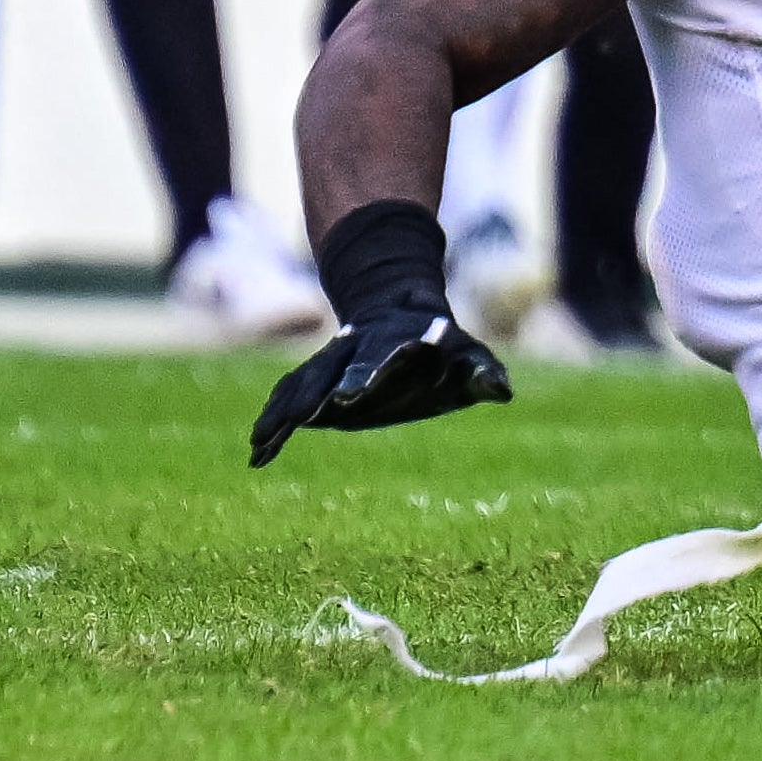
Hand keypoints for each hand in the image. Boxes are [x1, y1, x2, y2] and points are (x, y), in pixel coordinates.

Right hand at [249, 308, 513, 465]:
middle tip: (302, 416)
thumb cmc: (445, 347)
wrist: (398, 308)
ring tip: (261, 441)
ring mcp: (333, 361)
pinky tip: (259, 452)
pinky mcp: (317, 378)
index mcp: (398, 341)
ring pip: (303, 383)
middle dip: (319, 390)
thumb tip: (502, 391)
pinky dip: (274, 420)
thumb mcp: (470, 359)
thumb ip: (485, 375)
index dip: (369, 373)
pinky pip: (290, 397)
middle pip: (333, 368)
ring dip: (284, 410)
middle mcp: (358, 348)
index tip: (351, 395)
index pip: (384, 357)